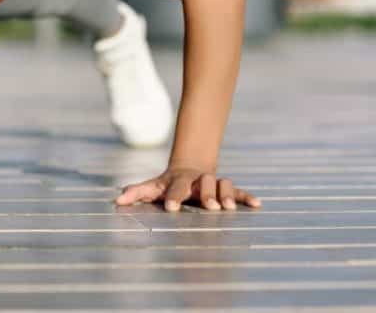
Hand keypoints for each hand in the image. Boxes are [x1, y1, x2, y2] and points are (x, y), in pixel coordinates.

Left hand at [114, 166, 261, 211]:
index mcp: (177, 181)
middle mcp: (197, 180)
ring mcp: (213, 182)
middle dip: (206, 194)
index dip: (173, 197)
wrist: (190, 166)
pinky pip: (239, 191)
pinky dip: (247, 196)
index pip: (174, 187)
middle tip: (210, 207)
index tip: (171, 209)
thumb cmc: (167, 183)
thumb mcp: (151, 187)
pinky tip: (257, 205)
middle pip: (203, 182)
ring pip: (222, 184)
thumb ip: (136, 193)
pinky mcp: (227, 189)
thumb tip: (117, 201)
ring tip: (229, 208)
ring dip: (227, 194)